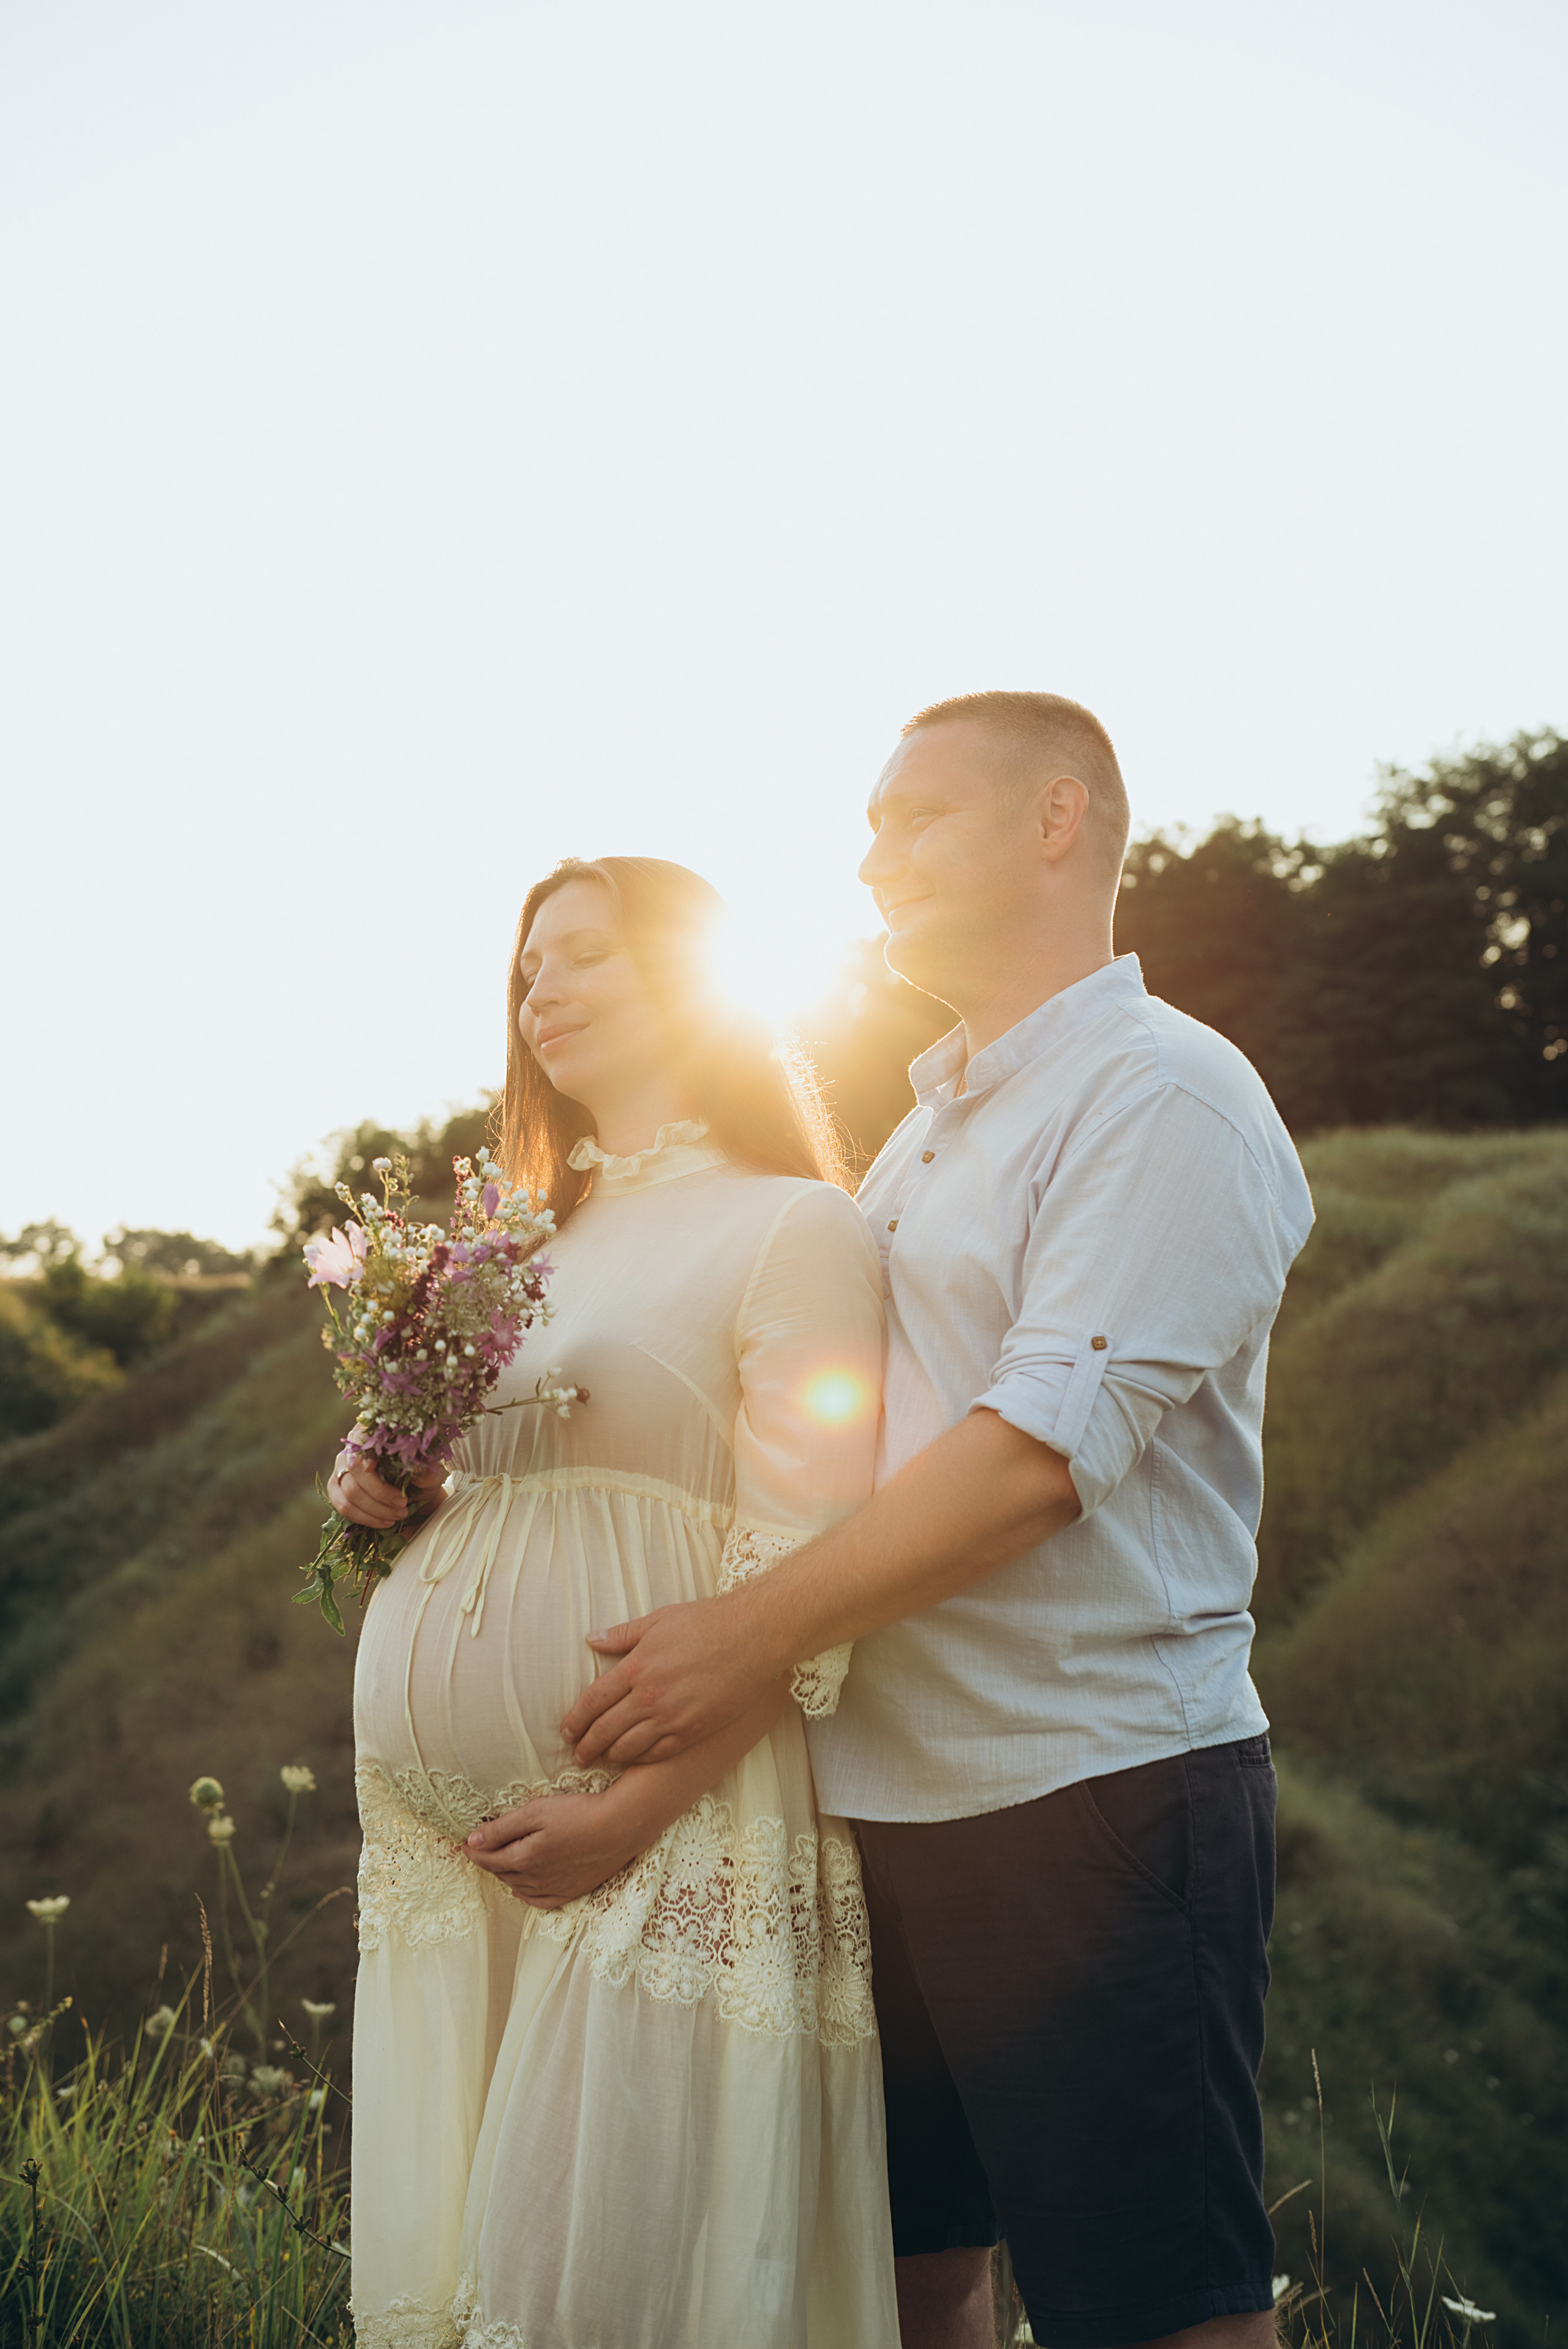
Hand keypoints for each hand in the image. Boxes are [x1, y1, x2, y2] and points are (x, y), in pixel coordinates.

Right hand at [328, 1447, 445, 1529]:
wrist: (415, 1496)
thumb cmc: (421, 1478)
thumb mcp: (430, 1473)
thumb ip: (425, 1470)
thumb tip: (415, 1468)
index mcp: (374, 1432)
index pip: (361, 1437)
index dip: (365, 1452)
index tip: (374, 1466)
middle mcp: (352, 1447)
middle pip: (355, 1469)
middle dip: (381, 1493)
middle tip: (403, 1505)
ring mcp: (341, 1468)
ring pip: (350, 1492)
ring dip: (375, 1509)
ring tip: (398, 1516)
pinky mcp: (336, 1489)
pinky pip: (343, 1507)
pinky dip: (365, 1518)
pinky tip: (384, 1522)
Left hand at [465, 1794, 638, 1908]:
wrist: (621, 1827)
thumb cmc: (579, 1813)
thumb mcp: (537, 1812)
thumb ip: (503, 1828)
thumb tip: (473, 1840)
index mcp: (524, 1858)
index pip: (488, 1859)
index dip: (474, 1850)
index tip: (464, 1842)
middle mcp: (535, 1879)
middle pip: (501, 1872)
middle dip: (488, 1860)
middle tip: (480, 1849)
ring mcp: (554, 1889)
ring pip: (518, 1886)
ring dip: (505, 1874)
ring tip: (500, 1861)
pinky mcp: (572, 1892)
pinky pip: (539, 1901)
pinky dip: (525, 1893)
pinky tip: (522, 1886)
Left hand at [561, 1594, 785, 1767]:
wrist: (752, 1637)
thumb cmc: (705, 1622)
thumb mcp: (658, 1620)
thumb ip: (622, 1634)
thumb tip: (591, 1639)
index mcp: (636, 1666)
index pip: (593, 1701)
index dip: (576, 1720)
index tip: (566, 1732)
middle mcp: (649, 1696)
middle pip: (605, 1729)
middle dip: (587, 1746)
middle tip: (578, 1756)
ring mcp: (672, 1717)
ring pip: (628, 1747)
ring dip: (610, 1756)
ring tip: (602, 1760)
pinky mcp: (694, 1730)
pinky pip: (658, 1753)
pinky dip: (641, 1759)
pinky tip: (634, 1759)